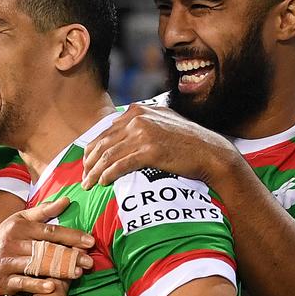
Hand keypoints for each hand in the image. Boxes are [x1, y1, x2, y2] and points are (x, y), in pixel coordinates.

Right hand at [0, 198, 95, 294]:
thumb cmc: (1, 238)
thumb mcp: (18, 220)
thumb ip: (43, 211)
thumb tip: (67, 200)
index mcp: (20, 227)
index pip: (50, 231)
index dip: (71, 236)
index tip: (90, 241)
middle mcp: (14, 243)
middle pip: (46, 249)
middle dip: (69, 255)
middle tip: (89, 261)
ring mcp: (7, 262)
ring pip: (37, 266)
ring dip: (59, 270)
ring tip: (78, 273)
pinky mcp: (2, 280)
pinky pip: (22, 282)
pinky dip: (37, 285)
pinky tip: (53, 287)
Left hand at [82, 104, 236, 188]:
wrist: (211, 152)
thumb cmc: (187, 141)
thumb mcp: (162, 121)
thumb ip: (141, 121)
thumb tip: (120, 129)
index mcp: (137, 110)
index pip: (105, 131)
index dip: (92, 149)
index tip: (86, 163)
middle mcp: (138, 119)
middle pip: (103, 143)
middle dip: (89, 163)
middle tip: (83, 178)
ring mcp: (144, 134)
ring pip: (109, 155)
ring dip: (95, 172)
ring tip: (88, 184)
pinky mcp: (150, 151)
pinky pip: (121, 164)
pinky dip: (108, 175)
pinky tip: (103, 183)